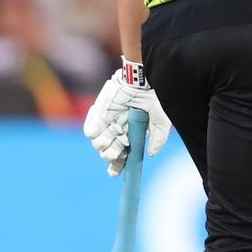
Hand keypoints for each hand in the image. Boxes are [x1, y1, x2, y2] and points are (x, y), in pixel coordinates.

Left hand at [83, 57, 170, 176]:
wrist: (143, 79)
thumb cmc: (154, 98)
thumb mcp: (162, 120)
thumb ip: (158, 138)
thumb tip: (150, 154)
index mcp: (132, 135)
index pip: (123, 155)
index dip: (118, 165)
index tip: (115, 173)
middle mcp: (118, 130)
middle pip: (108, 151)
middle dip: (110, 156)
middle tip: (114, 154)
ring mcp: (108, 122)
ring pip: (98, 142)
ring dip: (101, 145)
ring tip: (108, 138)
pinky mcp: (98, 113)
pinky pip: (89, 128)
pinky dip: (92, 131)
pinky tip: (98, 129)